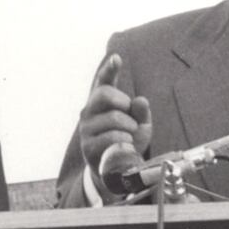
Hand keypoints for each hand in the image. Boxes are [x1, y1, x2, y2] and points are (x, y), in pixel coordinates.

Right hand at [78, 54, 151, 175]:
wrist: (115, 170)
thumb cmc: (127, 141)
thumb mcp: (140, 125)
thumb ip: (142, 112)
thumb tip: (141, 101)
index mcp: (102, 102)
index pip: (104, 81)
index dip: (110, 69)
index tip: (117, 58)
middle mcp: (90, 111)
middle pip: (103, 94)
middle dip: (122, 102)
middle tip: (130, 115)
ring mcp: (87, 128)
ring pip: (112, 117)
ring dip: (129, 127)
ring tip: (130, 136)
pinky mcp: (88, 145)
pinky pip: (111, 136)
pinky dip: (124, 140)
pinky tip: (125, 145)